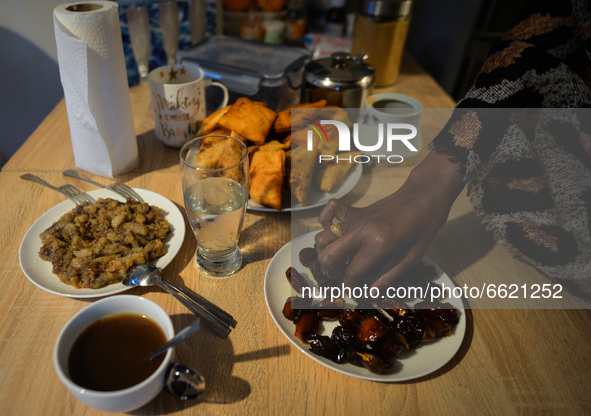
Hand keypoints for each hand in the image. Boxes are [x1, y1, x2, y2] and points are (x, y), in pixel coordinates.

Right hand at [314, 151, 464, 289]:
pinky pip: (328, 212)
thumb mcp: (412, 257)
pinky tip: (333, 231)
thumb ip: (389, 276)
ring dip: (324, 252)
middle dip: (331, 272)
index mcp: (378, 245)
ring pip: (322, 237)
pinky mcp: (353, 210)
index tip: (354, 291)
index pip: (352, 272)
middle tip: (342, 276)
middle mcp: (360, 231)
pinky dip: (325, 222)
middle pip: (328, 256)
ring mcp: (354, 219)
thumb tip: (370, 292)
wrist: (423, 196)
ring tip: (337, 259)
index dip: (351, 287)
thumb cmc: (423, 227)